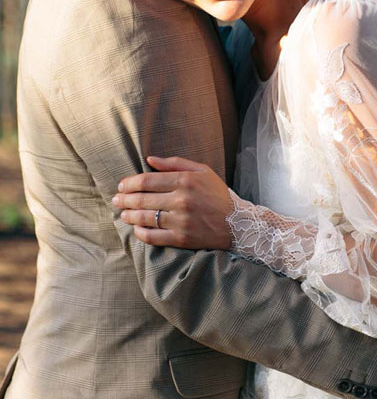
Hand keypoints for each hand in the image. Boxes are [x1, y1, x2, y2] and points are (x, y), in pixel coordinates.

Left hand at [112, 155, 233, 249]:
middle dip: (124, 200)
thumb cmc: (217, 194)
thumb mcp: (202, 171)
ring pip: (145, 218)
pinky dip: (141, 233)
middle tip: (116, 200)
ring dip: (129, 216)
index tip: (121, 185)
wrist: (237, 223)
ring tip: (123, 214)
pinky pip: (153, 237)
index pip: (147, 181)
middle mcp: (181, 200)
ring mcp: (181, 221)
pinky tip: (136, 228)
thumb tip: (150, 159)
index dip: (129, 183)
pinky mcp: (181, 239)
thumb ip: (174, 163)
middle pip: (142, 199)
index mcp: (185, 180)